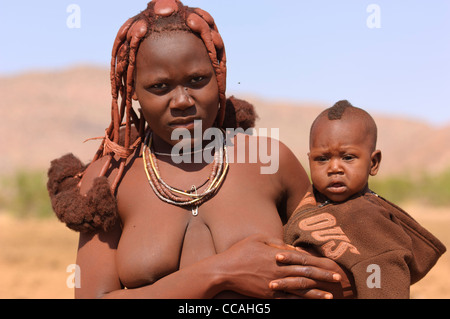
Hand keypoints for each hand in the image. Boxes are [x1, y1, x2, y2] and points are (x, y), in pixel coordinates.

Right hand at [218, 234, 340, 298]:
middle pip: (306, 273)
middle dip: (323, 276)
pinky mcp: (269, 295)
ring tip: (329, 296)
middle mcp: (279, 270)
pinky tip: (310, 303)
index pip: (302, 259)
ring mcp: (274, 284)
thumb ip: (276, 242)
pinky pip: (288, 299)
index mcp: (277, 255)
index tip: (331, 265)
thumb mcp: (257, 239)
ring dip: (316, 292)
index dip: (318, 262)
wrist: (224, 271)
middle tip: (337, 279)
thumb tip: (291, 248)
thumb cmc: (240, 252)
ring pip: (300, 289)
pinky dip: (301, 301)